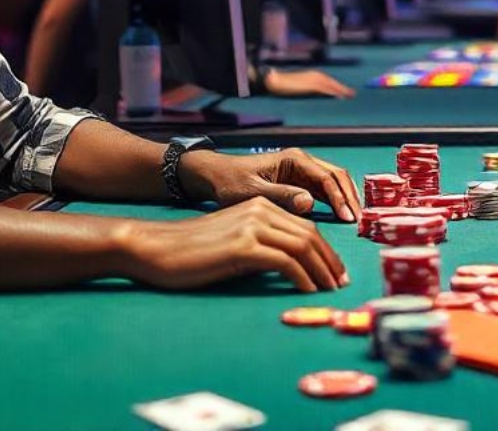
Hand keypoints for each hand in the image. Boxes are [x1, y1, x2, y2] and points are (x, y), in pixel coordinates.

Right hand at [117, 197, 347, 292]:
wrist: (156, 248)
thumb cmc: (191, 252)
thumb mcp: (233, 242)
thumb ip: (261, 246)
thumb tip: (291, 267)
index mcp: (259, 206)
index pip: (304, 227)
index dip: (325, 250)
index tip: (335, 271)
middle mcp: (260, 210)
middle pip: (309, 235)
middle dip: (330, 261)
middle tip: (340, 283)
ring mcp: (252, 226)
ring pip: (302, 246)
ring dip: (322, 271)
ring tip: (330, 291)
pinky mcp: (243, 246)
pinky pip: (285, 262)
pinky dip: (302, 278)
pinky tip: (308, 292)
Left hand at [179, 148, 360, 221]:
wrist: (216, 176)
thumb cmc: (231, 182)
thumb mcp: (254, 192)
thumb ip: (283, 196)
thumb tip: (310, 203)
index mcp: (293, 159)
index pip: (326, 178)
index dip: (340, 198)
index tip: (348, 219)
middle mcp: (302, 161)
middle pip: (336, 176)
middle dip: (350, 197)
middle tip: (359, 222)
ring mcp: (302, 170)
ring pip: (333, 182)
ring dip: (345, 199)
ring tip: (355, 221)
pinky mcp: (299, 181)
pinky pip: (324, 190)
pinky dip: (335, 201)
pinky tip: (341, 217)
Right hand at [265, 68, 356, 98]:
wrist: (275, 80)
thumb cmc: (284, 84)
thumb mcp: (299, 85)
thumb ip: (307, 88)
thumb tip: (316, 93)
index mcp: (312, 74)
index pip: (328, 80)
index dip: (337, 85)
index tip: (346, 91)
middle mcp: (314, 74)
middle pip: (332, 82)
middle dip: (342, 88)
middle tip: (352, 94)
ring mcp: (312, 79)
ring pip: (330, 85)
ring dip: (340, 90)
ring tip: (349, 95)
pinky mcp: (310, 85)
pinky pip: (324, 89)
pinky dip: (332, 92)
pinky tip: (338, 97)